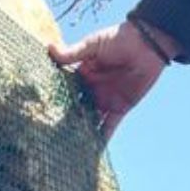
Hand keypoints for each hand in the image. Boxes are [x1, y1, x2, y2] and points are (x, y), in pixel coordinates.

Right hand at [49, 19, 178, 138]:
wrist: (149, 43)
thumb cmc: (120, 38)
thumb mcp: (93, 45)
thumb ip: (73, 53)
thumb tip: (49, 48)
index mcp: (83, 74)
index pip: (65, 90)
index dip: (54, 100)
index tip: (39, 113)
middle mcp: (92, 89)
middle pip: (75, 109)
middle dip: (64, 121)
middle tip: (47, 137)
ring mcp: (105, 100)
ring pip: (90, 120)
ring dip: (81, 133)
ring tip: (65, 149)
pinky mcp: (120, 108)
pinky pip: (109, 126)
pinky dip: (102, 139)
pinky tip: (91, 152)